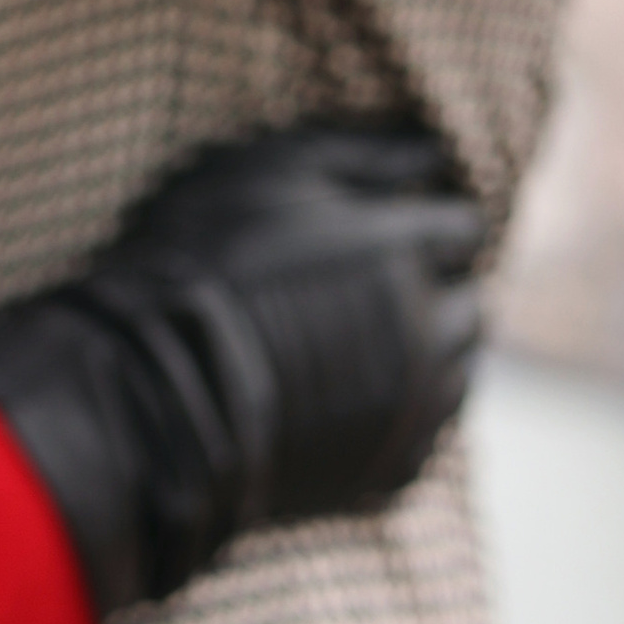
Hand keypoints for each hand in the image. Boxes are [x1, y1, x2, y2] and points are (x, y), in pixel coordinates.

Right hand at [0, 124, 487, 619]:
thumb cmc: (202, 259)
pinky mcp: (388, 471)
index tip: (393, 225)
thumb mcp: (270, 169)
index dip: (428, 220)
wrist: (153, 388)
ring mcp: (412, 410)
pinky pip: (422, 435)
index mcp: (403, 250)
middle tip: (373, 284)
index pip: (463, 226)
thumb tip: (435, 152)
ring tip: (356, 341)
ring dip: (427, 352)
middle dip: (435, 287)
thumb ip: (364, 154)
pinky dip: (398, 414)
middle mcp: (426, 331)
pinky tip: (340, 395)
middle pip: (470, 303)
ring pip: (457, 372)